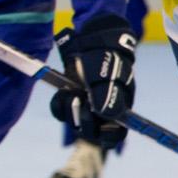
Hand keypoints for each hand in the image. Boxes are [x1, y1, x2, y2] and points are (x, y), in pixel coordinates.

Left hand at [50, 14, 136, 150]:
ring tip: (73, 91)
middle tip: (82, 101)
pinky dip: (59, 103)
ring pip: (73, 122)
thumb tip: (109, 117)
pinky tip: (64, 91)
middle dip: (84, 120)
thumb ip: (111, 96)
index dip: (109, 136)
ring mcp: (83, 105)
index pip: (115, 134)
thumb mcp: (111, 76)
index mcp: (118, 109)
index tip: (103, 128)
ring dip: (71, 109)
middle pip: (91, 132)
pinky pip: (59, 111)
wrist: (91, 41)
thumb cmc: (108, 59)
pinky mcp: (68, 99)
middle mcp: (100, 111)